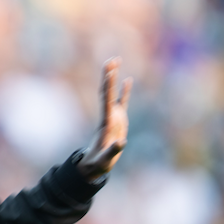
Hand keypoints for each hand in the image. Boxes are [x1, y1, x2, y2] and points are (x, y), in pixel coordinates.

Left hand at [79, 57, 132, 178]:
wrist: (95, 163)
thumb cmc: (99, 162)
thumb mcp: (105, 159)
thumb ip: (113, 151)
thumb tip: (121, 143)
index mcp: (105, 122)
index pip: (106, 100)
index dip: (108, 87)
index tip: (110, 73)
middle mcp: (108, 115)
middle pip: (106, 91)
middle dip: (108, 75)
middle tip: (112, 59)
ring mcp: (113, 116)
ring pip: (112, 92)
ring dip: (113, 77)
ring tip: (116, 60)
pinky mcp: (118, 120)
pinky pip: (122, 102)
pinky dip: (124, 91)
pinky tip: (128, 80)